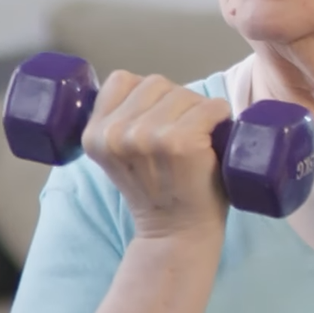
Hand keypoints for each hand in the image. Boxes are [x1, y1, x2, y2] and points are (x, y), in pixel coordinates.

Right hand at [82, 72, 235, 240]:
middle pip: (155, 83)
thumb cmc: (154, 190)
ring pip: (183, 93)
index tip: (152, 125)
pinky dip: (219, 117)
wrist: (176, 232)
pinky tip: (212, 140)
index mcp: (94, 134)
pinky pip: (210, 107)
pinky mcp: (180, 142)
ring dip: (197, 111)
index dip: (144, 97)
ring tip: (194, 141)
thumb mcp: (117, 153)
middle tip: (177, 138)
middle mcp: (116, 133)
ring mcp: (148, 136)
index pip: (121, 80)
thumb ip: (118, 120)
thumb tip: (145, 87)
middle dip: (173, 103)